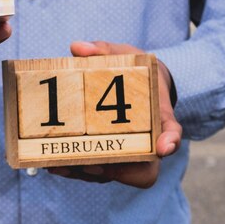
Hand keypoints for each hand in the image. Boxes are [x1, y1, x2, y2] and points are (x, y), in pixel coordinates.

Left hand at [47, 41, 181, 188]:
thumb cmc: (134, 72)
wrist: (138, 86)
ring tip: (60, 163)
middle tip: (92, 161)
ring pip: (114, 175)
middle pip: (142, 171)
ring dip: (87, 173)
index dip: (169, 141)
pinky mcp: (107, 161)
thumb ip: (104, 49)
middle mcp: (147, 143)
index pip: (172, 132)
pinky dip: (75, 171)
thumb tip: (78, 48)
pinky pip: (95, 173)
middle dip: (116, 169)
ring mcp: (127, 156)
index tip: (164, 146)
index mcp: (159, 117)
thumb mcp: (125, 54)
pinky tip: (53, 163)